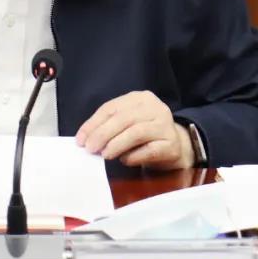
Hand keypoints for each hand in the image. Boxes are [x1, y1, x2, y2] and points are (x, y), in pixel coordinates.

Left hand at [75, 91, 193, 169]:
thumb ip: (108, 126)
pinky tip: (125, 160)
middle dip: (102, 134)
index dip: (93, 124)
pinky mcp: (171, 144)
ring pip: (136, 132)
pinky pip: (149, 150)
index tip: (80, 139)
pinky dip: (133, 156)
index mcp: (140, 98)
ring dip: (116, 145)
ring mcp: (165, 125)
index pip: (111, 108)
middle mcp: (154, 107)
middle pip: (123, 119)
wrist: (176, 145)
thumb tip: (85, 139)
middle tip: (90, 148)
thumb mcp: (127, 123)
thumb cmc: (145, 133)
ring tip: (105, 154)